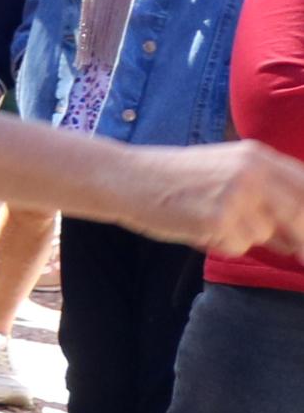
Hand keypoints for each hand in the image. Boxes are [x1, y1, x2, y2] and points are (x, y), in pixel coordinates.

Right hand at [130, 141, 303, 257]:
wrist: (125, 177)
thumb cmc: (172, 178)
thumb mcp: (224, 169)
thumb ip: (262, 189)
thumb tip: (296, 232)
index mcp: (256, 155)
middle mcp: (252, 171)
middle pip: (300, 213)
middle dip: (303, 238)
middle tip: (300, 257)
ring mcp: (235, 195)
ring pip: (264, 234)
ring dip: (243, 238)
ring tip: (210, 222)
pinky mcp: (217, 219)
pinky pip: (237, 246)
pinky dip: (221, 245)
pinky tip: (196, 228)